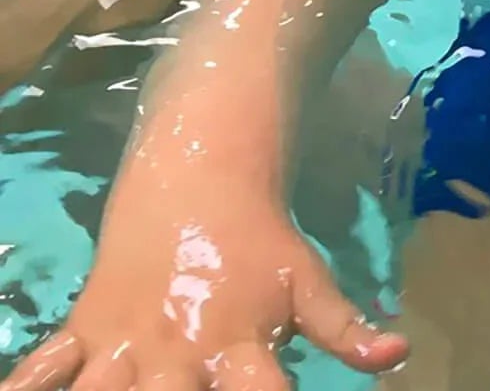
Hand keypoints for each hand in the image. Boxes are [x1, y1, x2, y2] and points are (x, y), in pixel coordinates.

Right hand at [0, 165, 407, 390]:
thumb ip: (343, 328)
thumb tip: (397, 355)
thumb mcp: (307, 281)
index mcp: (237, 347)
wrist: (201, 174)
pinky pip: (42, 370)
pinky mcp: (84, 328)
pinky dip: (26, 388)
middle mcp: (178, 352)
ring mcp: (125, 343)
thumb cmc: (260, 240)